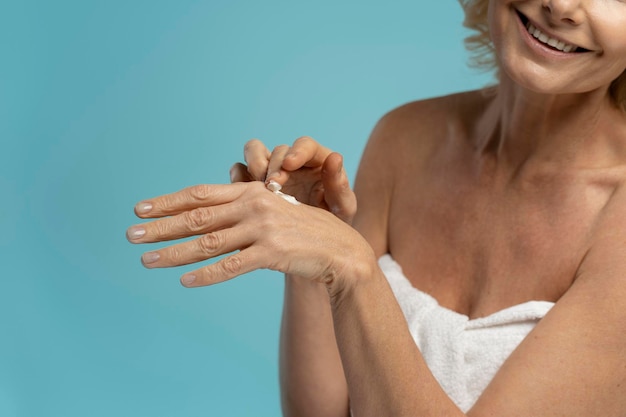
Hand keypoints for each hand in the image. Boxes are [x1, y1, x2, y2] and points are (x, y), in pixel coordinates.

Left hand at [126, 182, 374, 289]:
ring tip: (147, 261)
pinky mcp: (273, 253)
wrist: (339, 249)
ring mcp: (264, 229)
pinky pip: (232, 266)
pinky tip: (185, 281)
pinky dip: (207, 274)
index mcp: (251, 192)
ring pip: (209, 242)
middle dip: (161, 227)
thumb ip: (240, 212)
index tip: (140, 208)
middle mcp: (254, 206)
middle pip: (198, 217)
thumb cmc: (302, 231)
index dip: (168, 201)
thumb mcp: (271, 213)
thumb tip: (202, 220)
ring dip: (174, 253)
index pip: (201, 194)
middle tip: (131, 235)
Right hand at [229, 137, 356, 223]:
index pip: (304, 145)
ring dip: (252, 168)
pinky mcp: (254, 184)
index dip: (295, 151)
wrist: (318, 245)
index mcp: (316, 160)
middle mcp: (292, 161)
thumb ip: (339, 184)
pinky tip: (243, 198)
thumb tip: (335, 157)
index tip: (290, 164)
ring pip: (253, 154)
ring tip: (257, 190)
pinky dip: (238, 181)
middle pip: (276, 149)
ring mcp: (271, 171)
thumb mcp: (343, 207)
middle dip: (272, 164)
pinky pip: (240, 173)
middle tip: (272, 185)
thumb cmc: (335, 222)